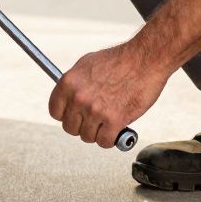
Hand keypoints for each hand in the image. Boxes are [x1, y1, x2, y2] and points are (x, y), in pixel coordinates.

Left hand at [49, 40, 169, 147]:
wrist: (144, 60)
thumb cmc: (119, 60)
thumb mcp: (86, 64)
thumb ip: (75, 83)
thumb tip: (69, 98)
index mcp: (68, 83)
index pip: (55, 112)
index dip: (66, 116)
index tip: (74, 116)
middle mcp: (79, 98)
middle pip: (70, 127)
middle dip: (82, 126)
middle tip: (94, 120)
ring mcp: (95, 110)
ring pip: (87, 137)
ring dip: (97, 133)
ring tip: (107, 122)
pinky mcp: (114, 120)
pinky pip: (104, 142)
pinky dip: (111, 139)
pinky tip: (116, 129)